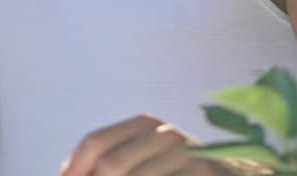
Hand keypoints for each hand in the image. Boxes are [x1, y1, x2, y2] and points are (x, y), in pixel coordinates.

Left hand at [60, 114, 229, 175]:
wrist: (231, 175)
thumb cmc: (174, 174)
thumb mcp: (142, 163)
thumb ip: (105, 165)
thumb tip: (65, 174)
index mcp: (145, 125)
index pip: (95, 141)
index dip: (74, 169)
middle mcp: (166, 134)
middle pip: (110, 164)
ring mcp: (187, 155)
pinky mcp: (202, 174)